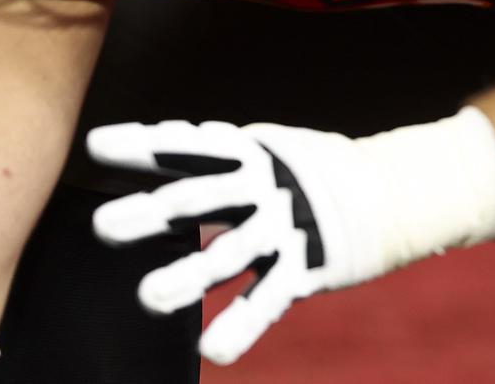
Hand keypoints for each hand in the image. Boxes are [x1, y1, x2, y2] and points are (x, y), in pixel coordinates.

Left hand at [88, 119, 353, 366]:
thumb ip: (216, 160)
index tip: (96, 147)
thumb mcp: (266, 153)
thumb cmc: (313, 174)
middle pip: (198, 199)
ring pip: (229, 255)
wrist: (399, 191)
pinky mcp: (309, 267)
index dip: (144, 145)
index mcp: (250, 153)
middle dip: (150, 213)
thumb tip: (152, 146)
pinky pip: (269, 300)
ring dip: (188, 275)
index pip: (188, 146)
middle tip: (102, 227)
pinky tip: (212, 349)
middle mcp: (264, 187)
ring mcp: (287, 228)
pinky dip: (241, 325)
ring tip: (150, 298)